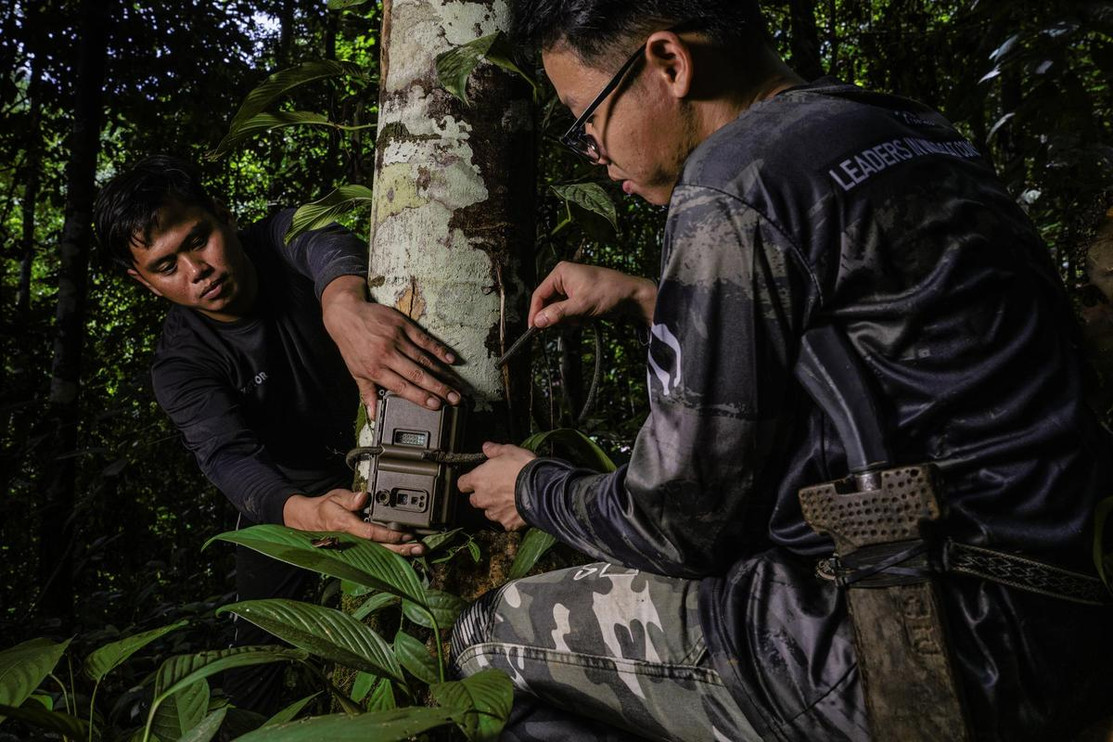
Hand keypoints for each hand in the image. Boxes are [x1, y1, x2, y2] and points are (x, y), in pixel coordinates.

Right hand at [282, 488, 424, 555]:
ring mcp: (356, 546)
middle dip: (400, 548)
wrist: (311, 521)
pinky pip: (377, 553)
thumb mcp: (335, 497)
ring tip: (418, 551)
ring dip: (400, 553)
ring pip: (380, 553)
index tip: (404, 533)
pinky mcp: (359, 548)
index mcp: (346, 526)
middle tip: (419, 547)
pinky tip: (406, 552)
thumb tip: (363, 497)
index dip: (388, 534)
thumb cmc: (325, 508)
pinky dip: (392, 553)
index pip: (370, 533)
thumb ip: (349, 498)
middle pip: (379, 548)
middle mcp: (352, 540)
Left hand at [321, 275, 460, 413]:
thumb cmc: (351, 344)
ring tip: (456, 384)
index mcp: (375, 369)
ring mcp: (396, 339)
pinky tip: (451, 359)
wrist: (346, 314)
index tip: (436, 405)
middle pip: (417, 374)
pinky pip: (424, 340)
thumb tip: (373, 415)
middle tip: (454, 398)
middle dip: (438, 388)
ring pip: (424, 359)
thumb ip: (367, 393)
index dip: (420, 396)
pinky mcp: (403, 325)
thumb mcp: (355, 371)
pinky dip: (439, 350)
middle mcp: (387, 355)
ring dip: (442, 373)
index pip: (401, 386)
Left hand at [456, 442, 535, 530]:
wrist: (541, 488)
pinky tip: (518, 508)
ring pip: (489, 512)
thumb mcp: (509, 451)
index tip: (476, 479)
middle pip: (475, 500)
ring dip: (495, 506)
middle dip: (483, 495)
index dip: (469, 482)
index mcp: (479, 479)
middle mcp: (482, 498)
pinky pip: (504, 521)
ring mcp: (494, 512)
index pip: (462, 484)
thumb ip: (495, 450)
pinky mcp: (506, 522)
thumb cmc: (523, 469)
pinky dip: (509, 516)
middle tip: (497, 487)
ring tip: (509, 498)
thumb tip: (486, 447)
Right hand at [529, 261, 656, 329]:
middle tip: (568, 323)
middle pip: (548, 304)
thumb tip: (537, 322)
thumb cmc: (608, 293)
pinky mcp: (579, 297)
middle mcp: (563, 279)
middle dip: (558, 316)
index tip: (533, 329)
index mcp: (560, 273)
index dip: (535, 312)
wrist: (632, 295)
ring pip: (558, 310)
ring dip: (568, 319)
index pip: (539, 294)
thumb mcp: (581, 305)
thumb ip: (557, 313)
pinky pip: (568, 312)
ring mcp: (571, 288)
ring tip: (583, 317)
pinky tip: (587, 317)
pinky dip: (575, 318)